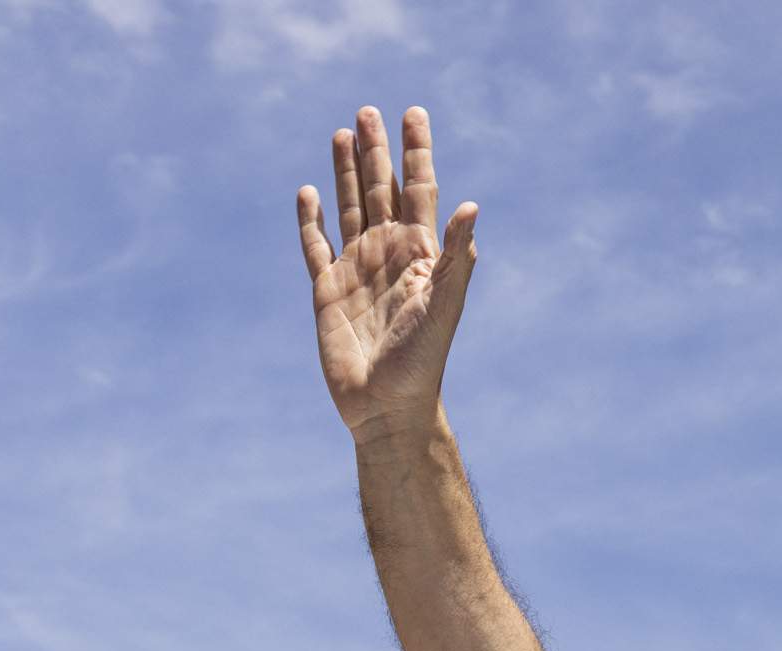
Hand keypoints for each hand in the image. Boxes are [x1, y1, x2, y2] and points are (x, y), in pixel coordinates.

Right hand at [301, 104, 479, 441]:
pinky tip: (309, 192)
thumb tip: (472, 206)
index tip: (415, 114)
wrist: (387, 407)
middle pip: (381, 190)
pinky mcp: (326, 290)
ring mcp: (356, 270)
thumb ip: (456, 257)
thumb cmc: (423, 361)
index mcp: (421, 255)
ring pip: (350, 208)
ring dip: (347, 172)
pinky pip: (315, 245)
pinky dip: (310, 219)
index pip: (419, 191)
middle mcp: (389, 255)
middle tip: (369, 111)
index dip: (417, 152)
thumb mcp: (444, 306)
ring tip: (342, 133)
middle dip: (376, 151)